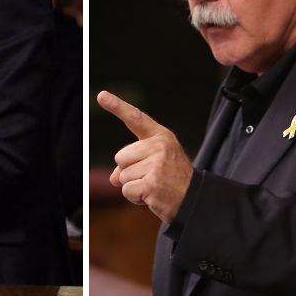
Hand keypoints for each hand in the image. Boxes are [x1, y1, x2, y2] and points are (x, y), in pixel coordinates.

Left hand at [98, 90, 193, 223]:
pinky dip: (135, 197)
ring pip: (121, 176)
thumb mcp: (155, 163)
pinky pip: (127, 191)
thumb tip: (113, 178)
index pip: (135, 118)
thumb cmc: (172, 179)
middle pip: (120, 157)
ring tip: (153, 186)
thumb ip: (132, 163)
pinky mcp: (152, 183)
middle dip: (129, 170)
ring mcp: (156, 165)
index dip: (117, 106)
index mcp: (161, 136)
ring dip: (133, 185)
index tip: (101, 95)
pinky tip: (151, 196)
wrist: (194, 199)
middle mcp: (158, 147)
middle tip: (150, 176)